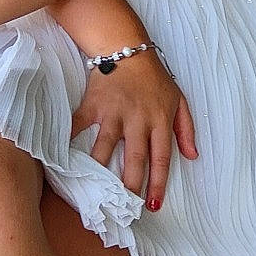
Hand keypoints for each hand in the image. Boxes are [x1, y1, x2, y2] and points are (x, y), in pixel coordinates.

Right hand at [71, 47, 197, 209]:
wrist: (127, 48)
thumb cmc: (154, 77)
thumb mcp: (178, 100)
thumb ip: (186, 129)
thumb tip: (193, 156)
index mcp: (159, 120)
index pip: (161, 158)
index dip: (157, 183)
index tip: (153, 205)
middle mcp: (138, 119)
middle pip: (135, 158)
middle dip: (131, 185)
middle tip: (126, 207)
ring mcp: (114, 112)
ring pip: (106, 146)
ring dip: (101, 170)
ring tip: (97, 192)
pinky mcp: (93, 104)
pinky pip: (79, 125)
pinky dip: (69, 139)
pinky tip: (62, 157)